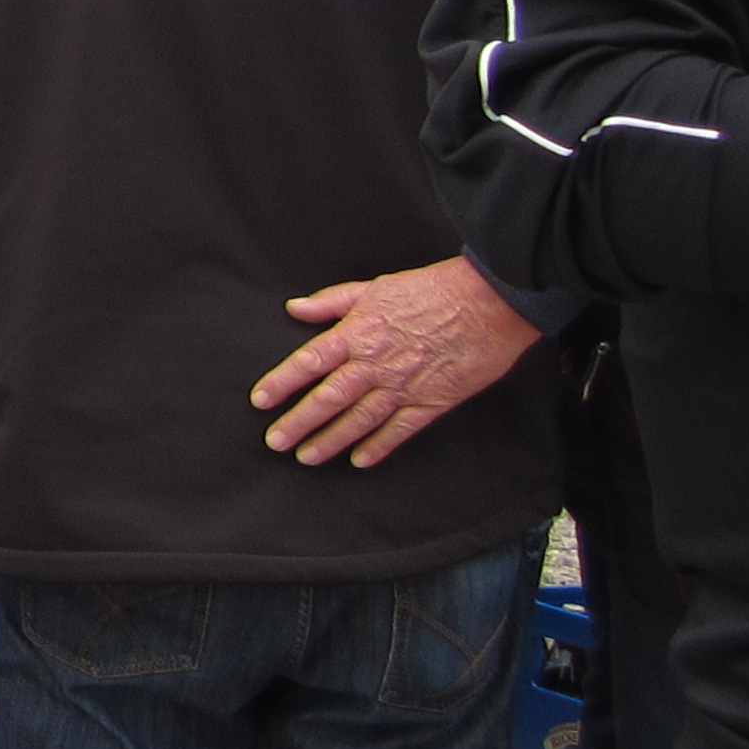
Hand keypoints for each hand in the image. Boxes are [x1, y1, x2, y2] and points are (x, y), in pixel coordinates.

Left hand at [253, 256, 540, 468]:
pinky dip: (379, 447)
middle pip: (327, 399)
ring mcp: (404, 386)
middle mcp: (375, 364)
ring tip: (307, 457)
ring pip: (359, 420)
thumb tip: (295, 308)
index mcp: (357, 333)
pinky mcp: (434, 402)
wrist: (489, 302)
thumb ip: (332, 302)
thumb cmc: (432, 289)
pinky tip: (360, 460)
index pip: (308, 362)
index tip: (260, 401)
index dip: (282, 383)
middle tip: (275, 443)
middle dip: (298, 423)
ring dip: (331, 441)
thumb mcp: (374, 288)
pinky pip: (401, 430)